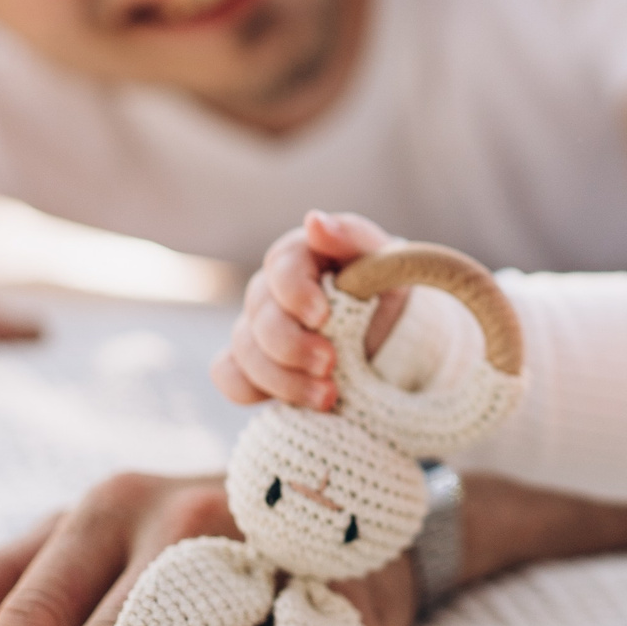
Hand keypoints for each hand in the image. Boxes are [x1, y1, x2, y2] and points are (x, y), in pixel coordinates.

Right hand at [212, 210, 407, 411]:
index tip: (323, 317)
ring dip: (283, 380)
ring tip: (328, 397)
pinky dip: (251, 390)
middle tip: (330, 365)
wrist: (397, 336)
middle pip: (260, 317)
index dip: (295, 293)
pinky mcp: (256, 365)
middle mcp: (272, 290)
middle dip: (292, 346)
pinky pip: (229, 376)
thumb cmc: (389, 288)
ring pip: (244, 352)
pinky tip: (293, 404)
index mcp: (302, 256)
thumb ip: (352, 237)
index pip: (281, 266)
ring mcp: (259, 329)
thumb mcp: (386, 260)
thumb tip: (314, 222)